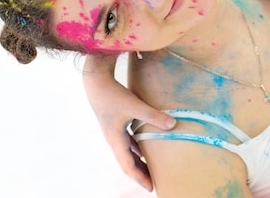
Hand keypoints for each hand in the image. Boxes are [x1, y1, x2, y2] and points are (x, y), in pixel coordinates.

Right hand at [83, 54, 176, 191]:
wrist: (96, 82)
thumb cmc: (113, 95)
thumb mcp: (135, 106)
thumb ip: (154, 116)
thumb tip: (173, 125)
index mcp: (115, 140)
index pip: (128, 166)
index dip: (140, 178)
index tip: (151, 188)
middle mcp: (113, 139)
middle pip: (128, 162)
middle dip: (141, 173)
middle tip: (154, 182)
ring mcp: (114, 131)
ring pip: (128, 152)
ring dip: (139, 161)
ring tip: (151, 168)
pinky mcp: (116, 123)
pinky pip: (128, 141)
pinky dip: (137, 147)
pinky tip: (145, 147)